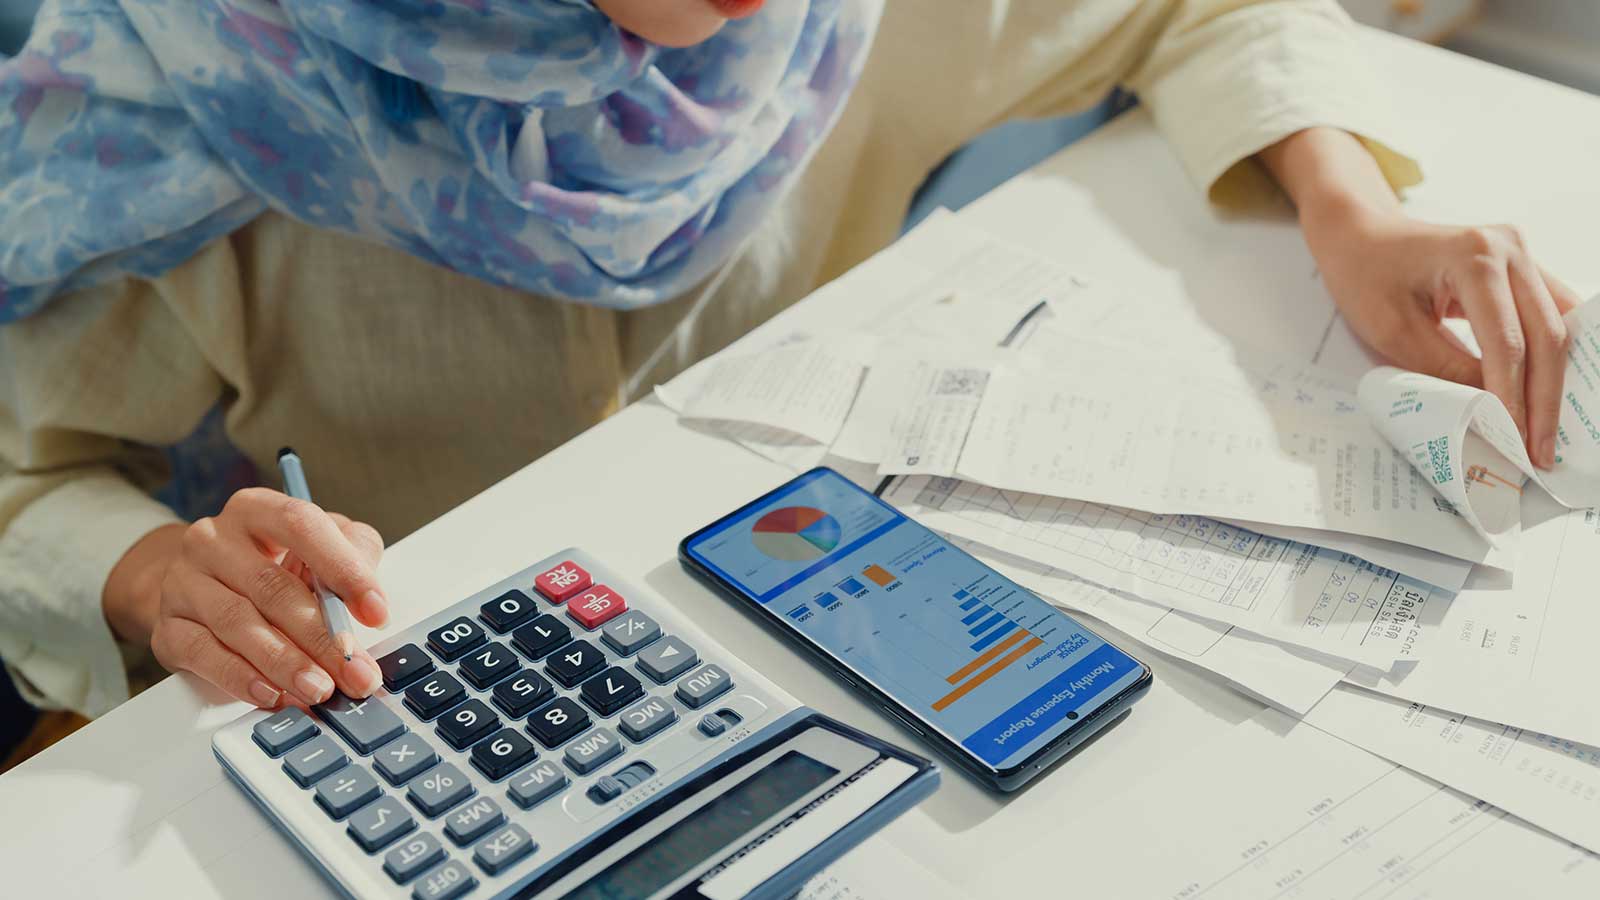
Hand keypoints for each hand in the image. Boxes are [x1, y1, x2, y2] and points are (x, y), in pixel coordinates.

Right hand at [104, 488, 388, 707]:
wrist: (199, 585)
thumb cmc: (273, 563)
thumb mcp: (321, 545)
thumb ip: (354, 555)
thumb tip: (371, 600)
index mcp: (256, 509)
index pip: (301, 525)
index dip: (343, 569)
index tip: (376, 611)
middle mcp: (213, 540)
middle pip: (272, 587)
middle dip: (322, 637)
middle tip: (356, 672)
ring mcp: (184, 582)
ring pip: (239, 624)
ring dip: (286, 663)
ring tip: (321, 689)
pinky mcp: (168, 627)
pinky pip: (205, 655)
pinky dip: (242, 678)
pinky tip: (273, 694)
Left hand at [1260, 128, 1577, 467]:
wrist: (1360, 235)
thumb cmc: (1365, 276)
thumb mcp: (1394, 332)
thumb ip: (1446, 369)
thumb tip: (1492, 412)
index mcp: (1474, 258)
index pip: (1507, 343)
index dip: (1513, 398)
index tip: (1514, 443)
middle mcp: (1509, 249)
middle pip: (1545, 336)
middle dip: (1544, 399)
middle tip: (1540, 452)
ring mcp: (1521, 254)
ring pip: (1556, 327)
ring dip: (1555, 381)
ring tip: (1546, 433)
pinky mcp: (1522, 267)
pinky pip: (1549, 315)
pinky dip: (1551, 356)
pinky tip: (1548, 394)